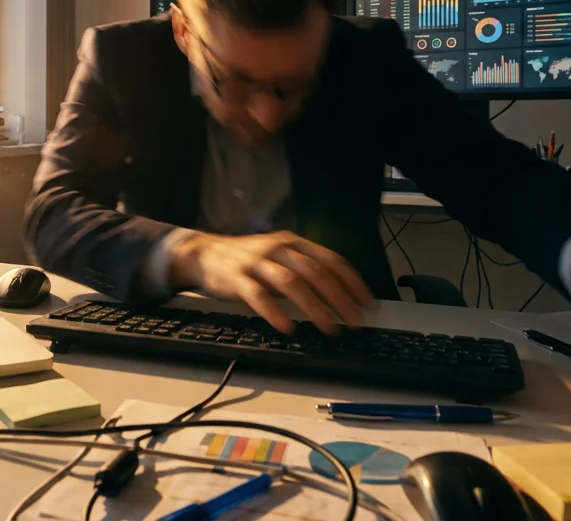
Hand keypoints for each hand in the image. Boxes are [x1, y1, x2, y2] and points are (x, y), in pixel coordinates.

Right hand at [169, 231, 372, 333]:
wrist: (204, 254)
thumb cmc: (248, 260)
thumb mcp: (280, 256)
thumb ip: (304, 270)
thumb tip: (339, 297)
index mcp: (293, 242)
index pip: (331, 260)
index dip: (352, 283)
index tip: (367, 304)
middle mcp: (279, 249)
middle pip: (316, 273)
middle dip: (340, 299)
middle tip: (354, 322)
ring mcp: (257, 263)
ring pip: (292, 284)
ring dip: (315, 308)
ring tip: (329, 329)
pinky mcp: (237, 279)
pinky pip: (259, 296)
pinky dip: (275, 312)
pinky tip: (288, 327)